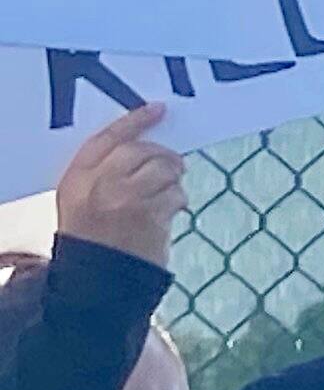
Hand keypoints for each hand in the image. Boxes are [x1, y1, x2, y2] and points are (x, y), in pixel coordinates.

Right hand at [51, 101, 181, 269]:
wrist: (98, 279)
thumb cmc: (94, 237)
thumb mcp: (82, 200)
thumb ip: (105, 172)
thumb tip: (149, 149)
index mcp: (77, 177)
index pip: (108, 138)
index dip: (135, 121)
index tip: (159, 109)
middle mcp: (99, 184)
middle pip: (141, 151)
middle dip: (163, 154)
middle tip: (174, 165)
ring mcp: (125, 200)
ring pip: (164, 170)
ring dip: (174, 180)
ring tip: (167, 195)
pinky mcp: (150, 217)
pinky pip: (176, 194)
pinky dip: (179, 200)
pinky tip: (171, 212)